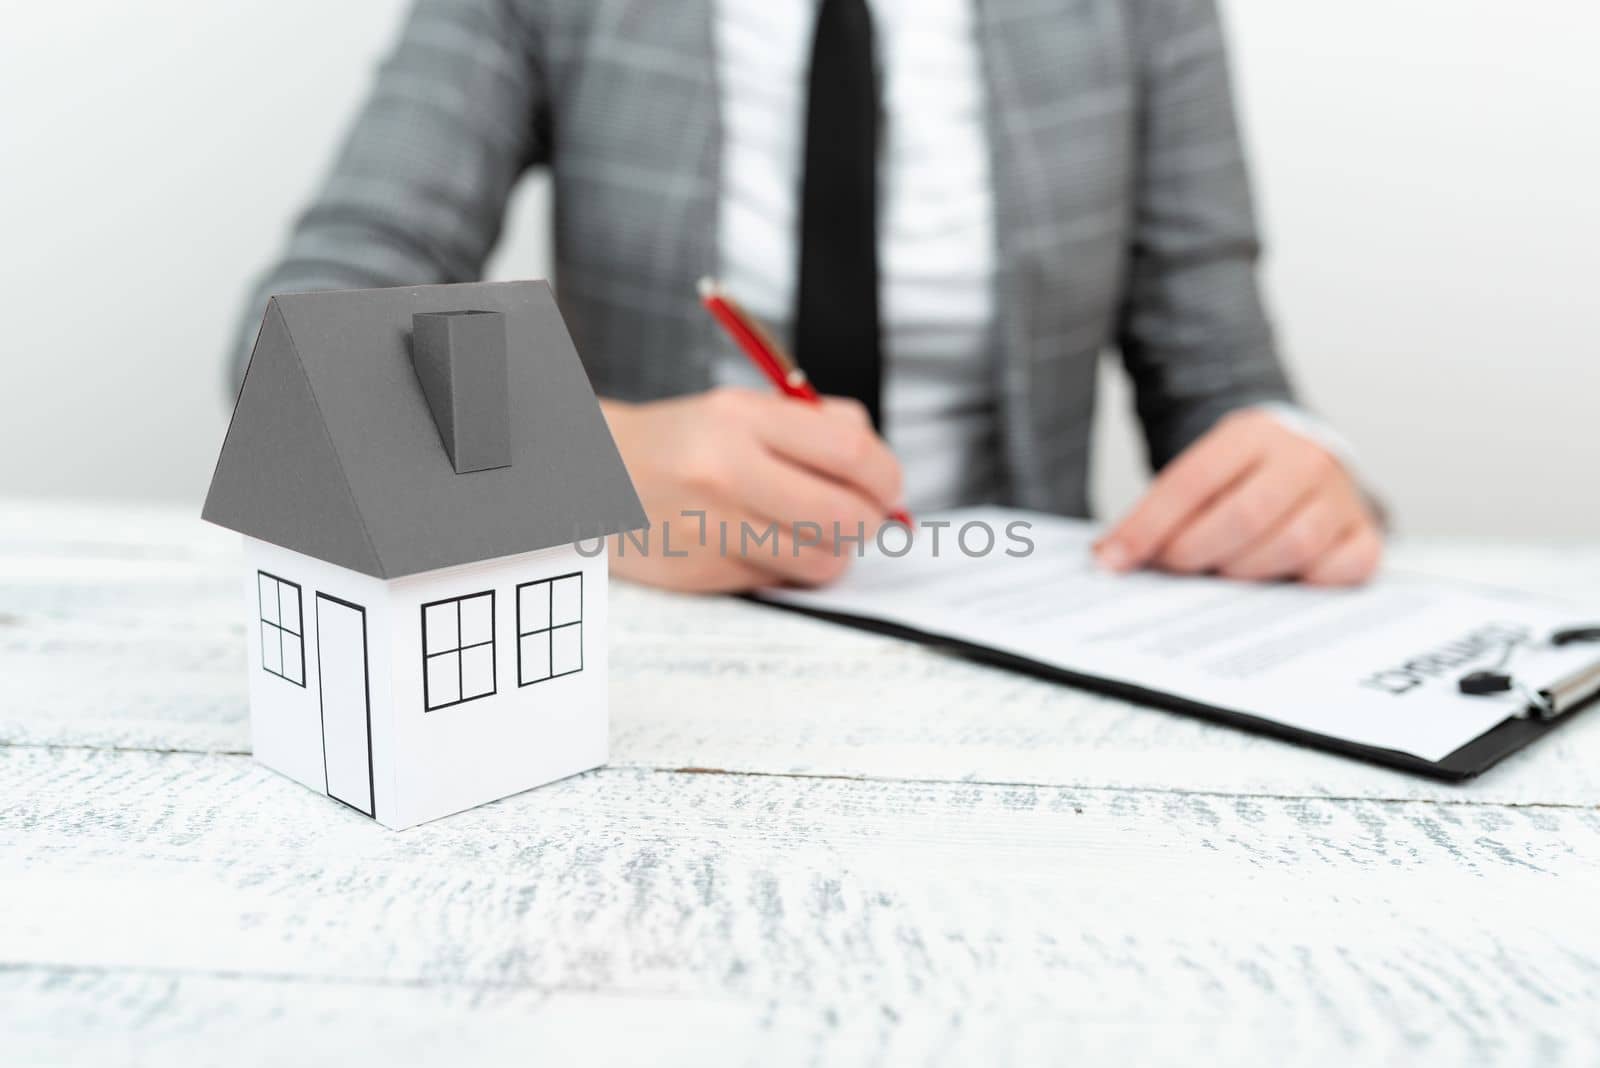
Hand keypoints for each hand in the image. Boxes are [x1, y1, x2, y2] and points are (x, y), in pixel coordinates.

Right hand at [600, 388, 904, 592]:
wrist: (590, 477)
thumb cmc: (682, 443)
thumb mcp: (741, 409)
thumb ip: (817, 427)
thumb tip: (882, 471)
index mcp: (742, 419)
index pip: (852, 454)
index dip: (887, 477)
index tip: (888, 486)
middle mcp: (726, 472)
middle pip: (846, 517)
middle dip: (870, 522)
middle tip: (862, 516)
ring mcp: (713, 528)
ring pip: (822, 562)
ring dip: (834, 552)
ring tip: (814, 532)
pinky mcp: (704, 573)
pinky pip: (781, 580)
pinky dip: (789, 567)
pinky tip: (766, 544)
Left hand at [1094, 409, 1382, 585]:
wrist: (1305, 459)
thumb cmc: (1243, 479)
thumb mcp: (1200, 475)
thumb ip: (1159, 512)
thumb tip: (1108, 557)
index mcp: (1251, 435)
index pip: (1192, 481)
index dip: (1148, 525)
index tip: (1114, 558)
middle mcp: (1302, 459)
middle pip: (1245, 514)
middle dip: (1195, 551)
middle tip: (1172, 567)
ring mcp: (1340, 496)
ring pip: (1293, 543)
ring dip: (1245, 570)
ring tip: (1222, 572)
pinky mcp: (1364, 533)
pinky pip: (1343, 568)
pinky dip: (1308, 582)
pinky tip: (1281, 581)